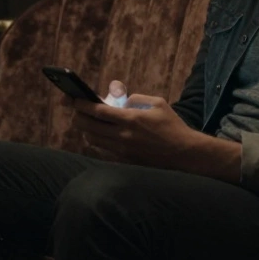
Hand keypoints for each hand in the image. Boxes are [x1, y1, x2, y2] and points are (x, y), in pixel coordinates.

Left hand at [71, 81, 202, 168]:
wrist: (185, 154)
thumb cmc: (172, 126)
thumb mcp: (158, 103)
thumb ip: (136, 99)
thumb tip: (121, 100)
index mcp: (131, 119)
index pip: (98, 111)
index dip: (82, 105)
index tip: (73, 99)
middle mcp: (123, 136)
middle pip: (89, 126)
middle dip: (78, 116)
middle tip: (76, 110)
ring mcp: (123, 151)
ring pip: (92, 140)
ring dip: (86, 129)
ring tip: (86, 121)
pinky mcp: (125, 161)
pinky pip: (102, 150)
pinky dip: (96, 141)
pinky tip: (98, 134)